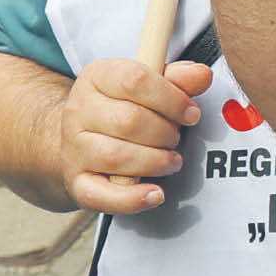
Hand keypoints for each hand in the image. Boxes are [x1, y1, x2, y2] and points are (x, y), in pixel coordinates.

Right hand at [58, 58, 211, 212]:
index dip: (171, 99)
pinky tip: (155, 195)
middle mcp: (78, 111)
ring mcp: (73, 148)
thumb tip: (202, 76)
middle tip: (177, 138)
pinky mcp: (76, 181)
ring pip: (116, 156)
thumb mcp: (152, 82)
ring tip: (172, 161)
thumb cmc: (126, 105)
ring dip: (155, 161)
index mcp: (99, 76)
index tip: (192, 114)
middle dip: (165, 133)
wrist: (81, 136)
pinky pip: (99, 194)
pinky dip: (131, 198)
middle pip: (128, 121)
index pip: (135, 80)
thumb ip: (180, 78)